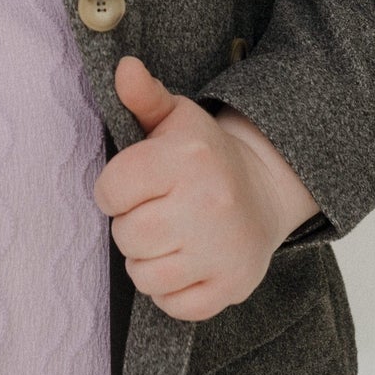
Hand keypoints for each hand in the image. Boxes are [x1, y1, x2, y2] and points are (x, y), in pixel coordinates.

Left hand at [93, 55, 320, 321]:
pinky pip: (174, 306)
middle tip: (154, 211)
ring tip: (168, 236)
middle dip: (131, 225)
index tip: (133, 184)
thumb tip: (123, 67)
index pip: (110, 190)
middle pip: (127, 235)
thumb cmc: (204, 154)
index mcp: (187, 158)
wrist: (264, 189)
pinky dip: (171, 291)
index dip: (114, 189)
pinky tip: (184, 262)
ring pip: (145, 276)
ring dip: (147, 260)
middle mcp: (208, 204)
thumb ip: (143, 96)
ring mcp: (223, 250)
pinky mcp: (233, 286)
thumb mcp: (175, 117)